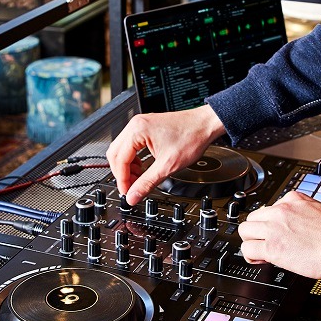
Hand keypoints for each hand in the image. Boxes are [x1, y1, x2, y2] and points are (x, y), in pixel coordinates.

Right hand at [107, 106, 224, 203]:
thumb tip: (133, 196)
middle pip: (115, 153)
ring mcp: (140, 125)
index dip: (122, 180)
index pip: (119, 159)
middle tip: (130, 188)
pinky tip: (142, 167)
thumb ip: (147, 183)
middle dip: (122, 173)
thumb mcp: (167, 166)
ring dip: (127, 166)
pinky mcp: (146, 128)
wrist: (205, 125)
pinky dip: (133, 159)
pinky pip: (131, 145)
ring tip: (138, 179)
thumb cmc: (191, 137)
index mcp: (137, 130)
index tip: (127, 192)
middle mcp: (136, 125)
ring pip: (122, 149)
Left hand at [237, 191, 320, 280]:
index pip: (271, 206)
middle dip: (258, 230)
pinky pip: (248, 248)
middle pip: (253, 216)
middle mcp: (281, 210)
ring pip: (245, 230)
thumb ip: (304, 213)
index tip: (276, 231)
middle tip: (266, 241)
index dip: (271, 222)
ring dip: (251, 241)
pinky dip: (251, 255)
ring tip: (261, 251)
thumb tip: (299, 223)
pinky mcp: (272, 247)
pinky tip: (260, 260)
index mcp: (294, 199)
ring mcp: (274, 228)